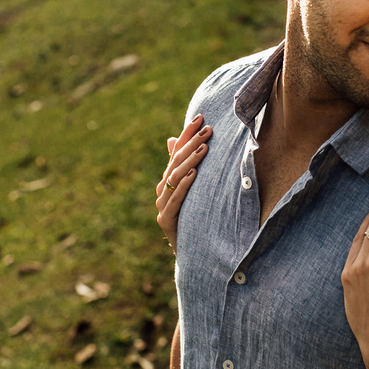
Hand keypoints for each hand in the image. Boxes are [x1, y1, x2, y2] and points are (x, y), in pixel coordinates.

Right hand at [155, 114, 211, 251]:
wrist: (192, 252)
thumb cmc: (193, 218)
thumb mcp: (192, 190)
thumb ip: (182, 166)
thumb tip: (171, 138)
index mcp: (167, 181)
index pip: (176, 151)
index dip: (186, 134)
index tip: (201, 117)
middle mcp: (161, 190)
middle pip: (175, 162)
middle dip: (192, 144)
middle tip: (208, 129)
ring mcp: (161, 205)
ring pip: (174, 178)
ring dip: (190, 161)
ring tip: (204, 148)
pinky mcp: (165, 220)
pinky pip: (175, 200)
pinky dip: (184, 185)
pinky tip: (194, 174)